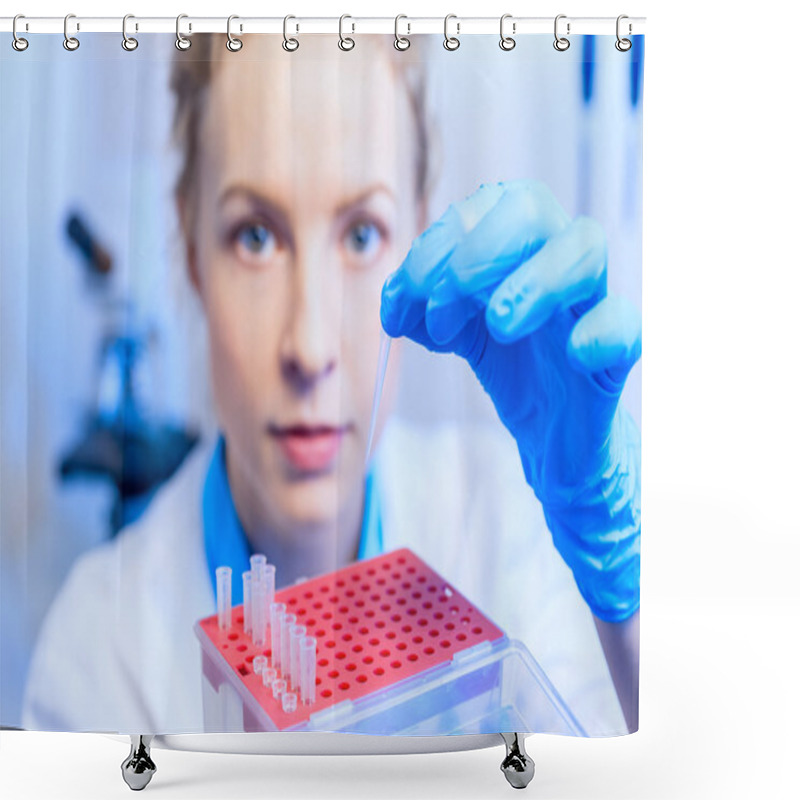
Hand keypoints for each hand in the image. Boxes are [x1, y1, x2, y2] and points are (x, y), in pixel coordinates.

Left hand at [381, 180, 640, 621]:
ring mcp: (591, 300)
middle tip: (446, 308)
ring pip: (586, 248)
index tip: (409, 297)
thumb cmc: (509, 365)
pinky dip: (600, 333)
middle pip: (532, 209)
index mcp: (516, 244)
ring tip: (499, 325)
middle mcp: (556, 258)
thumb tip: (393, 304)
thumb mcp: (454, 331)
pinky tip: (573, 354)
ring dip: (533, 279)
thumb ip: (418, 311)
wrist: (553, 432)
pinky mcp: (616, 351)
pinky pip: (627, 323)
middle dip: (478, 251)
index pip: (482, 207)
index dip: (438, 244)